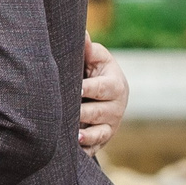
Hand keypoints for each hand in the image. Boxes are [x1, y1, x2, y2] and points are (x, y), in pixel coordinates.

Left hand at [78, 39, 126, 153]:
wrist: (105, 93)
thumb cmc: (95, 71)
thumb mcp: (96, 58)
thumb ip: (89, 49)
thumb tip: (82, 34)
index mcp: (115, 84)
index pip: (103, 88)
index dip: (90, 89)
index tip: (78, 89)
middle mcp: (116, 106)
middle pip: (100, 112)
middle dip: (85, 113)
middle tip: (69, 113)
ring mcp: (111, 124)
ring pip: (100, 132)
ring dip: (88, 135)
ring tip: (75, 136)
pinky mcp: (103, 138)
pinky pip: (96, 147)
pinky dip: (87, 150)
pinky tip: (76, 151)